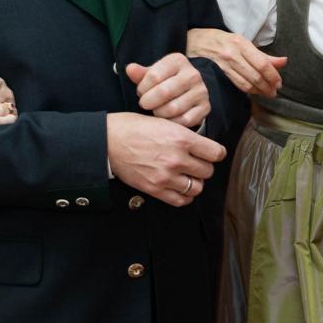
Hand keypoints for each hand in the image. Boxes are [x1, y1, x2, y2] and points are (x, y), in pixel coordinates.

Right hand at [105, 112, 226, 206]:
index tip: (212, 153)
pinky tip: (180, 188)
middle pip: (208, 171)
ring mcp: (166, 176)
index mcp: (181, 138)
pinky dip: (184, 196)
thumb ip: (183, 135)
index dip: (216, 153)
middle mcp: (177, 158)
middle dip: (204, 167)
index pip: (216, 153)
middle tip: (196, 163)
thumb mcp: (162, 122)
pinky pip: (181, 200)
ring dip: (194, 182)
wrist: (106, 141)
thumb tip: (199, 145)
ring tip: (187, 176)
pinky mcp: (155, 189)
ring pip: (197, 187)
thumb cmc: (131, 127)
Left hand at [125, 53, 208, 129]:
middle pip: (163, 92)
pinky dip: (172, 122)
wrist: (189, 91)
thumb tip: (129, 69)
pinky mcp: (205, 107)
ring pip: (173, 108)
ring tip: (156, 111)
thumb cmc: (165, 81)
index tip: (140, 92)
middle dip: (148, 102)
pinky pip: (184, 120)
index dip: (142, 88)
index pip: (153, 76)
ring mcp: (201, 91)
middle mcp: (192, 74)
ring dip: (159, 113)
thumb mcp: (152, 74)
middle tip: (145, 104)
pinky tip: (167, 118)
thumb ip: (140, 73)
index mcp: (177, 61)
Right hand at [186, 28, 285, 97]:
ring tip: (268, 94)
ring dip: (260, 91)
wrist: (193, 42)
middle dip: (268, 86)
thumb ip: (262, 54)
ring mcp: (224, 65)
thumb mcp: (241, 41)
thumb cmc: (220, 40)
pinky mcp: (218, 74)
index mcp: (241, 43)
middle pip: (255, 75)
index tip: (279, 83)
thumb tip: (283, 61)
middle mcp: (232, 54)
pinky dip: (248, 90)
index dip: (273, 75)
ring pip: (246, 83)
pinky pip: (237, 85)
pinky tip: (255, 92)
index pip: (262, 63)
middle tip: (275, 92)